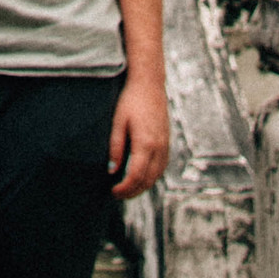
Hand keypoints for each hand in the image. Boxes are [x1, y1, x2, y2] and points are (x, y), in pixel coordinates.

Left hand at [108, 67, 169, 199]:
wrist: (149, 84)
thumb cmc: (131, 100)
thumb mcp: (118, 122)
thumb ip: (116, 147)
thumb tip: (112, 170)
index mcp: (145, 143)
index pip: (135, 176)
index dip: (124, 188)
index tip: (113, 191)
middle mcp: (158, 147)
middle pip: (148, 180)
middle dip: (132, 191)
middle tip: (117, 194)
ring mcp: (165, 145)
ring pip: (156, 176)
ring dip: (142, 186)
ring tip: (127, 188)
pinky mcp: (167, 142)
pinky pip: (161, 167)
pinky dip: (151, 176)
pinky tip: (141, 175)